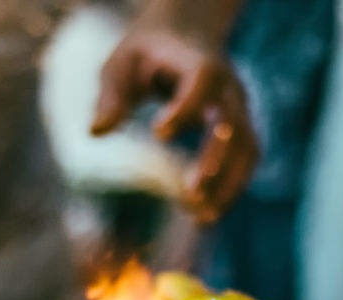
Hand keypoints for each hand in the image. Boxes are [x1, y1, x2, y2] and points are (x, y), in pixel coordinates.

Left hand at [92, 21, 258, 222]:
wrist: (186, 38)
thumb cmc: (147, 54)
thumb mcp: (121, 65)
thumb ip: (111, 95)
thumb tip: (96, 132)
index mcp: (199, 62)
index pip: (201, 82)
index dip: (184, 108)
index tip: (158, 134)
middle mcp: (228, 87)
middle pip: (232, 124)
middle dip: (215, 160)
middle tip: (191, 194)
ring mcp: (240, 109)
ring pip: (246, 149)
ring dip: (228, 185)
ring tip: (202, 218)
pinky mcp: (242, 130)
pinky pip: (245, 162)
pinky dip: (231, 189)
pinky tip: (207, 214)